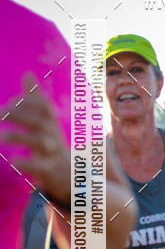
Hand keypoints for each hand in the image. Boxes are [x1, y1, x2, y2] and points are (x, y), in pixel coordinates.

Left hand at [0, 74, 69, 203]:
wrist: (72, 175)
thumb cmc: (52, 145)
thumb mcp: (45, 122)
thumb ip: (34, 99)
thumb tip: (27, 73)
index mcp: (50, 123)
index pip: (42, 106)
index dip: (26, 102)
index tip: (7, 104)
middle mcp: (53, 135)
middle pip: (41, 121)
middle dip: (20, 116)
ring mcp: (53, 153)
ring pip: (40, 142)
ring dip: (20, 137)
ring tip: (0, 138)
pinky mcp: (50, 171)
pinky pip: (40, 166)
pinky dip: (28, 163)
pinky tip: (14, 160)